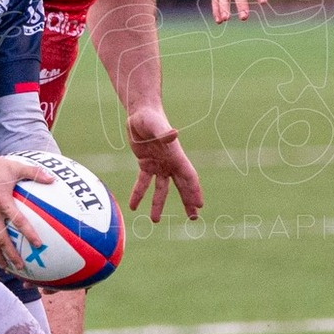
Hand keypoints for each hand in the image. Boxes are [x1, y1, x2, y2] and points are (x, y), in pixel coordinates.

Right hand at [0, 150, 51, 274]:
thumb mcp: (15, 166)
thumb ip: (34, 173)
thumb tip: (53, 179)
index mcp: (2, 200)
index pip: (17, 220)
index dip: (28, 233)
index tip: (38, 244)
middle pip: (0, 237)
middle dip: (10, 253)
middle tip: (20, 265)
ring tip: (5, 266)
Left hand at [126, 107, 202, 221]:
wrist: (140, 113)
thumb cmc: (150, 117)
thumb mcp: (155, 124)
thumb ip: (163, 132)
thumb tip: (173, 134)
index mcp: (176, 155)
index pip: (188, 176)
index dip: (194, 191)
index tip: (200, 205)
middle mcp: (170, 163)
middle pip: (181, 186)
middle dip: (188, 201)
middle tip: (194, 217)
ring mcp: (159, 165)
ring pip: (161, 189)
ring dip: (158, 204)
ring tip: (155, 220)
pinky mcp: (146, 164)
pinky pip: (143, 183)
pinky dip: (138, 194)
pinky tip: (133, 207)